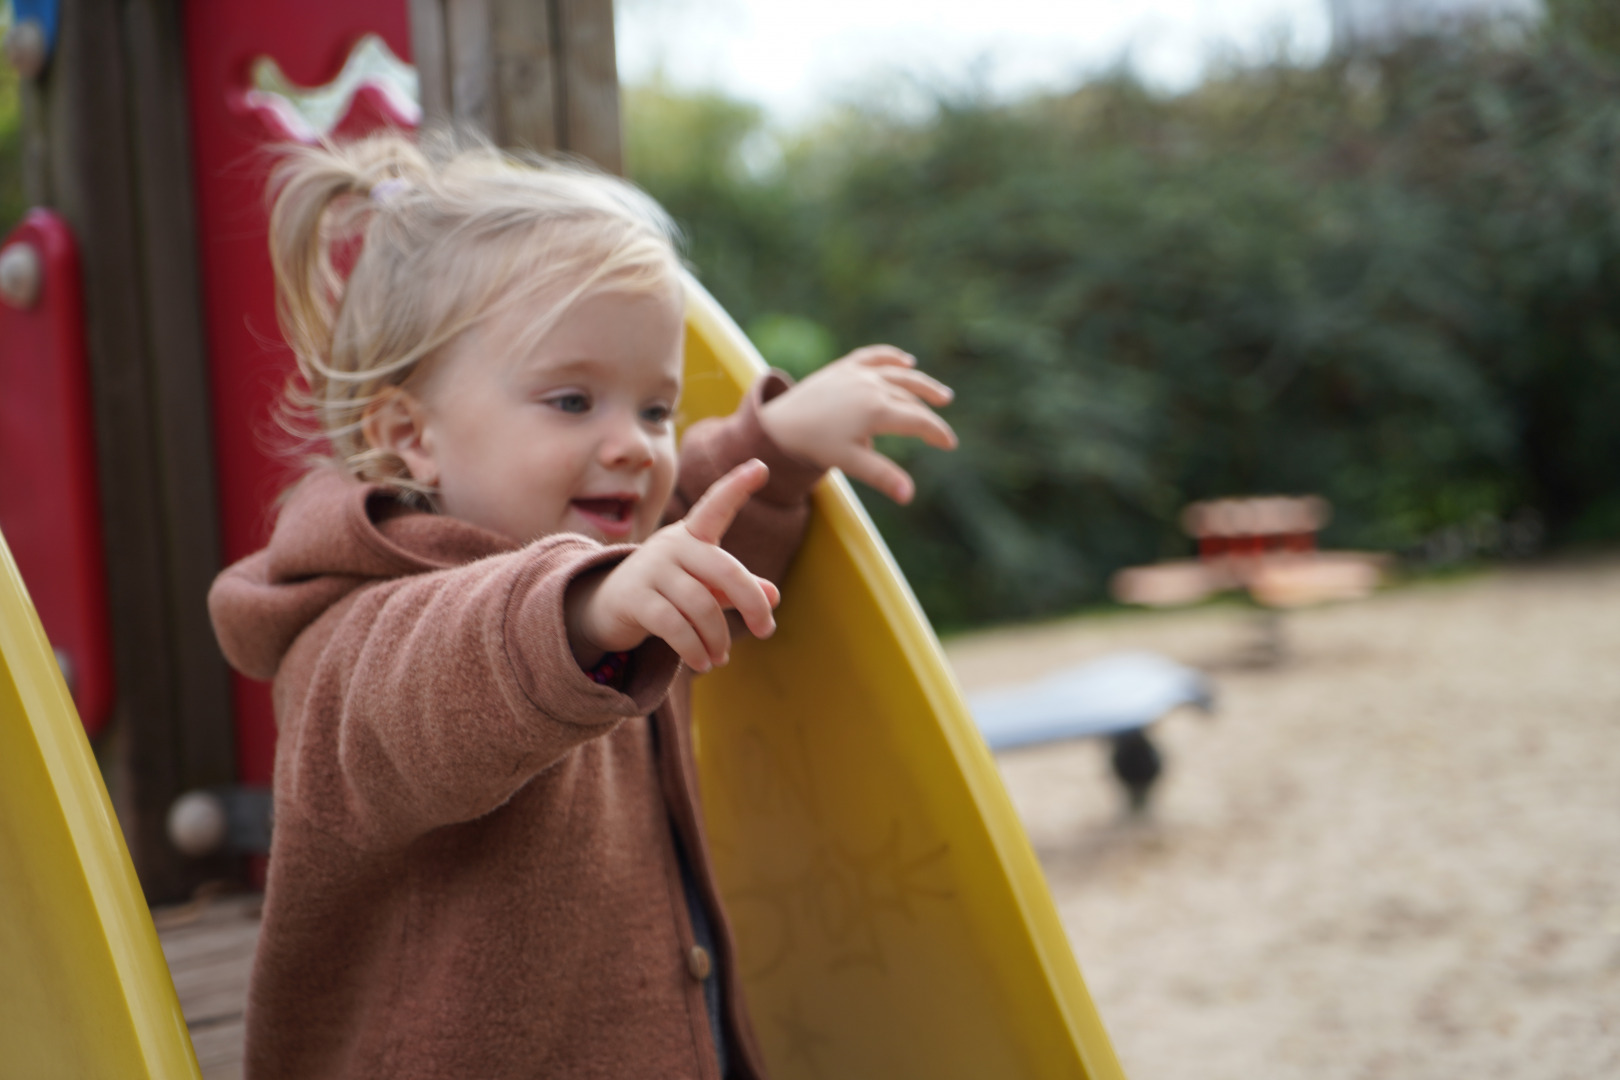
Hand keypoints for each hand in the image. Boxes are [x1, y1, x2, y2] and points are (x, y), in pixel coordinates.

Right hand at [567, 460, 780, 672]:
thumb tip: (774, 596)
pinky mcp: (635, 598)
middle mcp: (672, 544)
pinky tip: (703, 664)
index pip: (716, 505)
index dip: (737, 486)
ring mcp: (651, 569)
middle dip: (751, 603)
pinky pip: (675, 627)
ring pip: (701, 606)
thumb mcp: (704, 587)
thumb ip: (738, 588)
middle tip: (766, 631)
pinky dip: (695, 650)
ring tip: (721, 658)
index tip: (761, 466)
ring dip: (717, 639)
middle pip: (724, 571)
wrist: (605, 608)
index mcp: (692, 535)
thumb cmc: (667, 592)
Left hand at [759, 345, 955, 503]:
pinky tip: (906, 361)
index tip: (949, 444)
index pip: (918, 421)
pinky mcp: (845, 366)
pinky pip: (874, 356)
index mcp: (877, 410)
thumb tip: (910, 496)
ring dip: (922, 384)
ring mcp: (859, 373)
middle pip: (911, 399)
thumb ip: (883, 476)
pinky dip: (892, 357)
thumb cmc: (816, 445)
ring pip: (899, 375)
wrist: (781, 422)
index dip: (936, 433)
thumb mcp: (851, 462)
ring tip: (941, 394)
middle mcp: (872, 386)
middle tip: (944, 427)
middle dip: (931, 413)